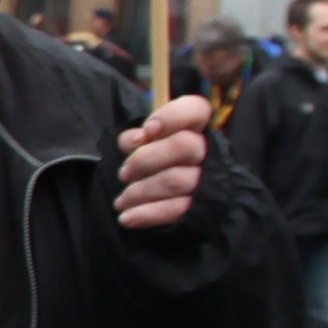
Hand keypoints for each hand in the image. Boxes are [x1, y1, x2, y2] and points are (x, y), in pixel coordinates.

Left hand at [115, 91, 214, 228]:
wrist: (159, 198)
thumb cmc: (148, 161)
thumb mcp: (139, 144)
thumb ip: (136, 137)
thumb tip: (137, 140)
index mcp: (193, 127)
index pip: (196, 109)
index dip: (172, 117)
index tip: (148, 130)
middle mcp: (206, 151)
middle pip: (185, 146)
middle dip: (147, 159)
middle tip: (124, 173)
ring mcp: (206, 180)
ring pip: (178, 180)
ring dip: (142, 190)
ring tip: (121, 200)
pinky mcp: (200, 207)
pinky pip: (178, 209)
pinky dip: (149, 214)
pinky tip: (126, 218)